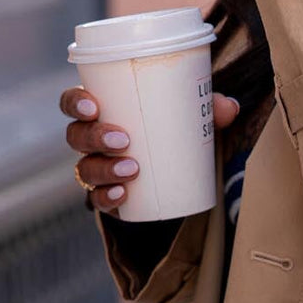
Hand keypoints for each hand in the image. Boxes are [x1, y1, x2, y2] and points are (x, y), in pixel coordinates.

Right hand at [61, 86, 239, 213]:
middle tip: (123, 140)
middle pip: (76, 136)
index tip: (93, 106)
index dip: (75, 102)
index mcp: (103, 110)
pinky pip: (98, 199)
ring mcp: (97, 168)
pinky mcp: (108, 194)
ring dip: (104, 168)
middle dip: (94, 137)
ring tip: (133, 169)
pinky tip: (122, 195)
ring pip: (85, 168)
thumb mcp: (191, 116)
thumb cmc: (175, 129)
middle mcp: (92, 140)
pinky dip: (107, 197)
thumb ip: (209, 108)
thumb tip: (229, 107)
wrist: (177, 170)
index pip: (72, 102)